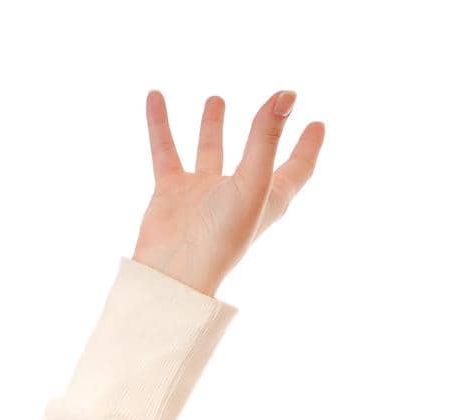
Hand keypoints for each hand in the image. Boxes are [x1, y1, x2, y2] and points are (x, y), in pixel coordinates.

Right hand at [131, 89, 324, 296]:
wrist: (176, 269)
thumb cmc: (223, 234)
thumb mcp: (252, 181)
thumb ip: (266, 138)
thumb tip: (287, 95)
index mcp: (269, 198)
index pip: (297, 169)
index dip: (308, 147)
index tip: (318, 123)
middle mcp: (240, 194)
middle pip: (257, 157)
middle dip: (264, 133)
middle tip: (272, 106)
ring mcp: (206, 192)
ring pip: (211, 150)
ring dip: (213, 126)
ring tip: (216, 98)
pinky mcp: (174, 191)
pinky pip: (166, 150)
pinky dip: (161, 124)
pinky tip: (156, 96)